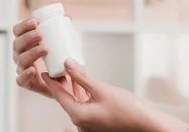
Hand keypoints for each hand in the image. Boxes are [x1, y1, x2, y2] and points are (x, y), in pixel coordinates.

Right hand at [12, 18, 87, 100]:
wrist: (62, 80)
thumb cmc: (57, 57)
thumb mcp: (61, 41)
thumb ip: (63, 28)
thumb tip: (67, 14)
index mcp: (25, 43)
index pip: (18, 31)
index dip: (24, 26)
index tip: (36, 22)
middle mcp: (20, 54)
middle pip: (17, 44)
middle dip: (27, 38)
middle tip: (40, 34)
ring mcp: (22, 68)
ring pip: (20, 60)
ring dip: (31, 53)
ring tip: (45, 49)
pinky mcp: (27, 82)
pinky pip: (20, 80)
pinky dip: (25, 75)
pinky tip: (33, 70)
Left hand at [43, 59, 188, 131]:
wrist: (145, 123)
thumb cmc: (127, 109)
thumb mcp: (102, 89)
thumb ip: (82, 77)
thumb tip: (67, 64)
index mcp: (78, 115)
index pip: (60, 95)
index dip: (51, 82)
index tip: (44, 72)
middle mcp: (81, 122)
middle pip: (67, 99)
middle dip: (63, 83)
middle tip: (57, 68)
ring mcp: (89, 123)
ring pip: (77, 102)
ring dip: (74, 88)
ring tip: (70, 72)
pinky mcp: (97, 122)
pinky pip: (85, 106)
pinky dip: (83, 94)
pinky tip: (85, 84)